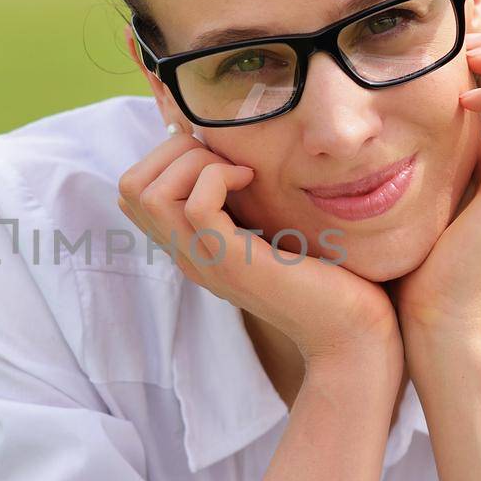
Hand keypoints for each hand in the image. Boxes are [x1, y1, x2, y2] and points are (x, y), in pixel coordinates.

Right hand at [118, 128, 402, 368]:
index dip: (166, 156)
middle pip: (130, 187)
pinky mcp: (232, 263)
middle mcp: (186, 254)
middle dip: (173, 151)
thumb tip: (239, 149)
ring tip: (236, 170)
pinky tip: (252, 181)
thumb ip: (246, 199)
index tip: (217, 155)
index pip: (133, 192)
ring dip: (192, 162)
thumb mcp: (271, 225)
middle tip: (225, 160)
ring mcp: (204, 261)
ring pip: (149, 193)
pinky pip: (196, 206)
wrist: (350, 332)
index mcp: (190, 244)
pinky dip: (218, 177)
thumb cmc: (325, 274)